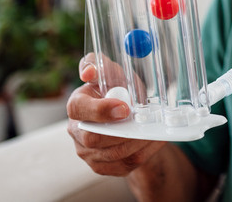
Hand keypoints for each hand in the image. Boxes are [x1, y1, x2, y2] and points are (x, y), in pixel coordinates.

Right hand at [66, 55, 166, 176]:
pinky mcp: (102, 166)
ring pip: (113, 154)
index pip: (78, 109)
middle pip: (94, 139)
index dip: (101, 110)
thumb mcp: (112, 72)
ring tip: (154, 131)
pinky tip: (154, 140)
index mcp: (77, 104)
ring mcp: (87, 152)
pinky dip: (144, 153)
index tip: (125, 108)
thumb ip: (99, 64)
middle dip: (123, 132)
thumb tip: (89, 71)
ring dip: (137, 143)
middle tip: (145, 124)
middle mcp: (77, 131)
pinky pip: (125, 164)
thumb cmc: (118, 89)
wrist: (128, 114)